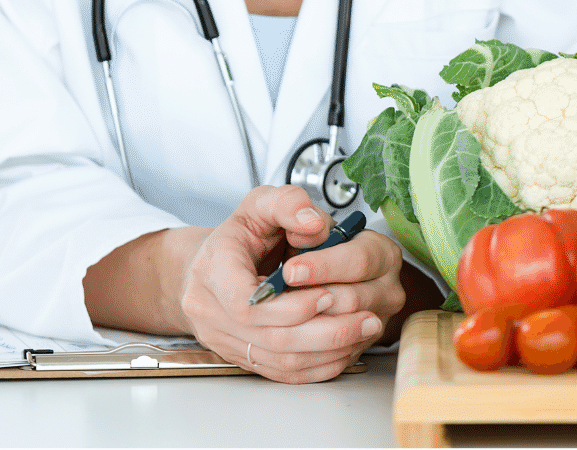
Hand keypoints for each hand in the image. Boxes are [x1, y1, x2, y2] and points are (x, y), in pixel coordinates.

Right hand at [177, 185, 404, 383]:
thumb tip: (315, 225)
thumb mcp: (261, 204)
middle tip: (367, 316)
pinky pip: (282, 373)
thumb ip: (289, 204)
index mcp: (212, 269)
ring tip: (365, 330)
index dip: (291, 305)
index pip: (247, 302)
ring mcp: (222, 340)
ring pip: (280, 360)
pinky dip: (318, 365)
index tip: (328, 293)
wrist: (212, 265)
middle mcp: (209, 310)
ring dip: (329, 350)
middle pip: (271, 337)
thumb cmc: (240, 235)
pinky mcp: (241, 358)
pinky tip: (346, 349)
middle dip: (325, 330)